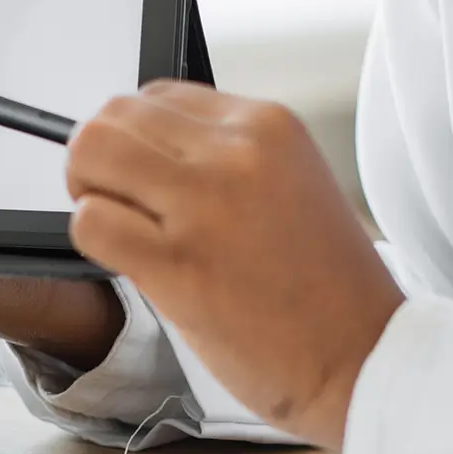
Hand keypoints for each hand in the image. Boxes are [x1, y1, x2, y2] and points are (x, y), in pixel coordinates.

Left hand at [66, 82, 403, 446]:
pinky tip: (129, 262)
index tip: (146, 178)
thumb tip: (146, 149)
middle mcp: (236, 152)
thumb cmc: (326, 286)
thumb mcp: (291, 184)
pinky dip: (93, 240)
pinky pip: (91, 223)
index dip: (137, 139)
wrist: (363, 357)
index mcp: (267, 125)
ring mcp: (205, 205)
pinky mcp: (178, 264)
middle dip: (99, 159)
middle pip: (114, 116)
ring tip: (122, 231)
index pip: (158, 95)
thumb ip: (227, 157)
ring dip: (89, 194)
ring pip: (92, 154)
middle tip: (118, 203)